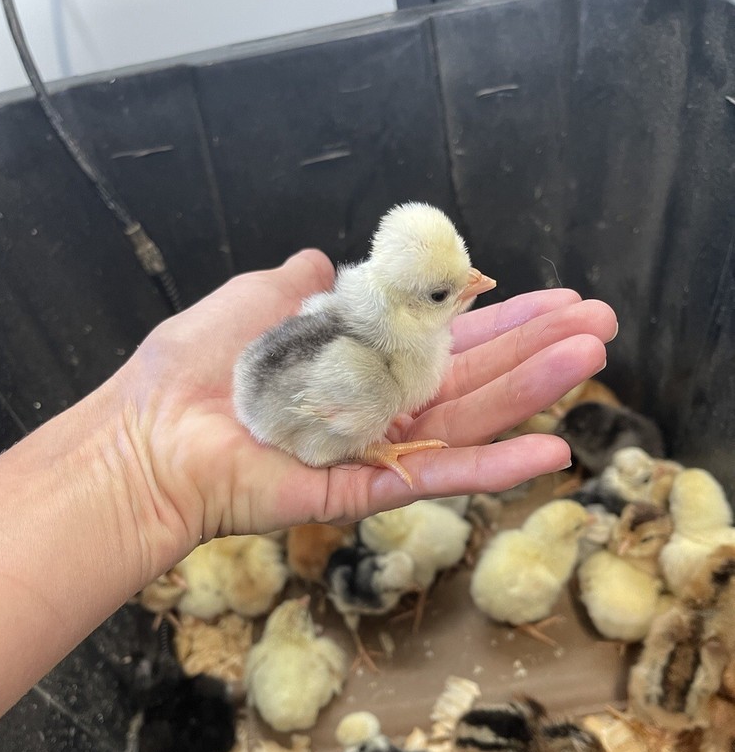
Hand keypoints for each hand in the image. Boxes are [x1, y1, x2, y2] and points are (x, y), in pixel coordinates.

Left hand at [118, 249, 616, 562]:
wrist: (150, 436)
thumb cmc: (193, 367)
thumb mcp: (257, 299)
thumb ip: (302, 284)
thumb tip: (323, 263)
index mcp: (358, 360)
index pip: (444, 337)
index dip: (499, 316)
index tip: (553, 297)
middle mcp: (376, 406)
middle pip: (472, 374)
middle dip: (536, 346)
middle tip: (601, 321)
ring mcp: (375, 449)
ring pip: (469, 418)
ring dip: (533, 389)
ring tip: (594, 356)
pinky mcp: (363, 488)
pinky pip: (436, 478)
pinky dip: (494, 469)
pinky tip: (551, 452)